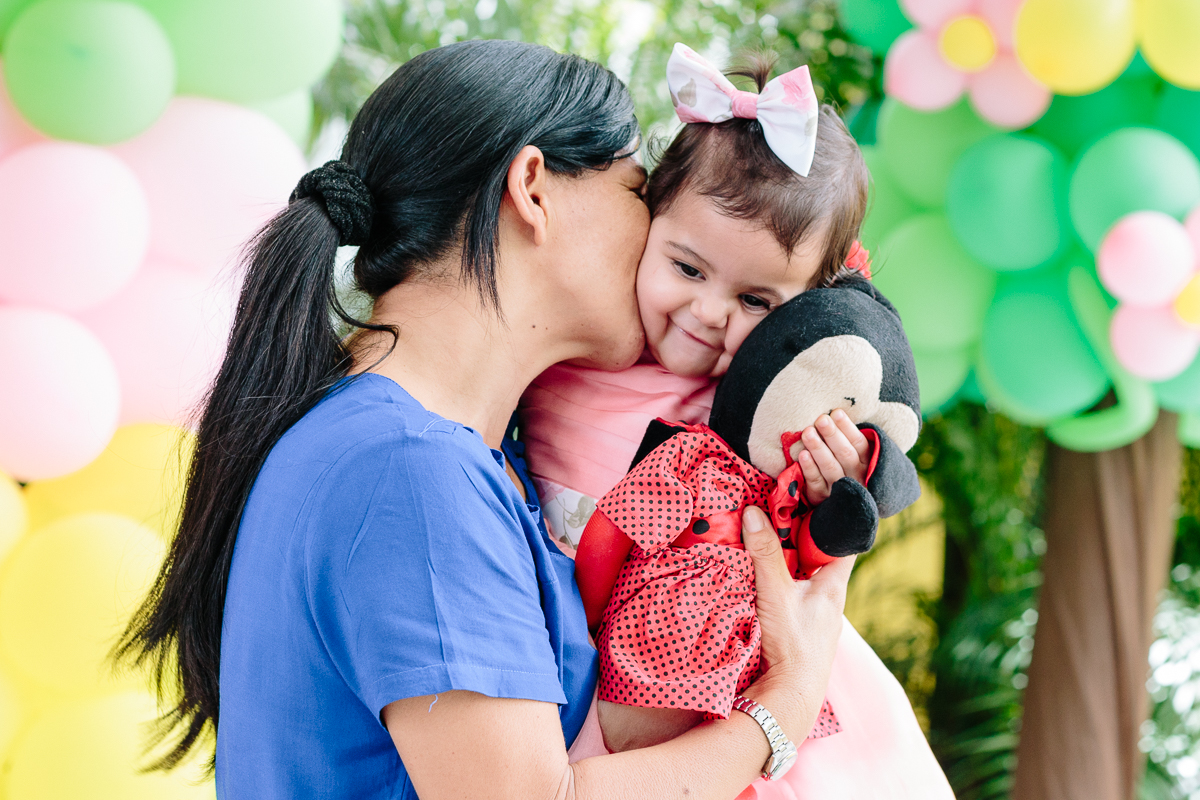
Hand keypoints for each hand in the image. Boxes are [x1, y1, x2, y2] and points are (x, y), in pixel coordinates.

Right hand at [739, 505, 853, 741]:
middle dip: (801, 534)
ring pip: (806, 575)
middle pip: (820, 555)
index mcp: (834, 584)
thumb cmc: (793, 645)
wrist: (791, 696)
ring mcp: (817, 615)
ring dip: (789, 559)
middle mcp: (830, 597)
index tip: (815, 497)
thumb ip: (765, 553)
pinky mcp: (802, 628)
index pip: (844, 539)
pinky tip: (763, 578)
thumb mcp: (776, 593)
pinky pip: (795, 594)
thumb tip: (753, 512)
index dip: (834, 516)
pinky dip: (781, 580)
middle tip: (780, 512)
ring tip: (766, 537)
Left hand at [796, 410, 870, 504]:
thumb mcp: (853, 455)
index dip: (848, 428)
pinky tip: (802, 455)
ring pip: (830, 468)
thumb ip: (847, 438)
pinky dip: (810, 469)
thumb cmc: (844, 468)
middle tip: (821, 419)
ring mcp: (840, 489)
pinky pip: (816, 483)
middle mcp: (856, 476)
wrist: (841, 506)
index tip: (836, 413)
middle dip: (832, 435)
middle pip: (845, 454)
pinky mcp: (823, 498)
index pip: (859, 444)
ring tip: (807, 432)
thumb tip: (834, 412)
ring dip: (818, 449)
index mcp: (867, 464)